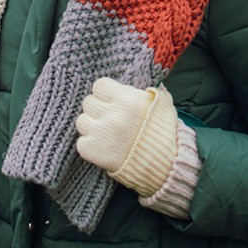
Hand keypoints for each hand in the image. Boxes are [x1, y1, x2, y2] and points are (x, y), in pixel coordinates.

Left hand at [75, 77, 178, 196]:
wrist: (166, 166)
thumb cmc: (164, 133)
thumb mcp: (163, 105)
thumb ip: (150, 91)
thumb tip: (144, 81)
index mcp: (128, 99)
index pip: (99, 86)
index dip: (105, 93)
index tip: (111, 101)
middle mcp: (112, 114)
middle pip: (88, 102)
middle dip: (98, 110)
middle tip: (110, 119)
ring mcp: (101, 133)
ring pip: (82, 121)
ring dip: (92, 127)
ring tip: (106, 134)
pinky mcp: (93, 151)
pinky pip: (81, 142)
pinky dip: (90, 146)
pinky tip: (105, 148)